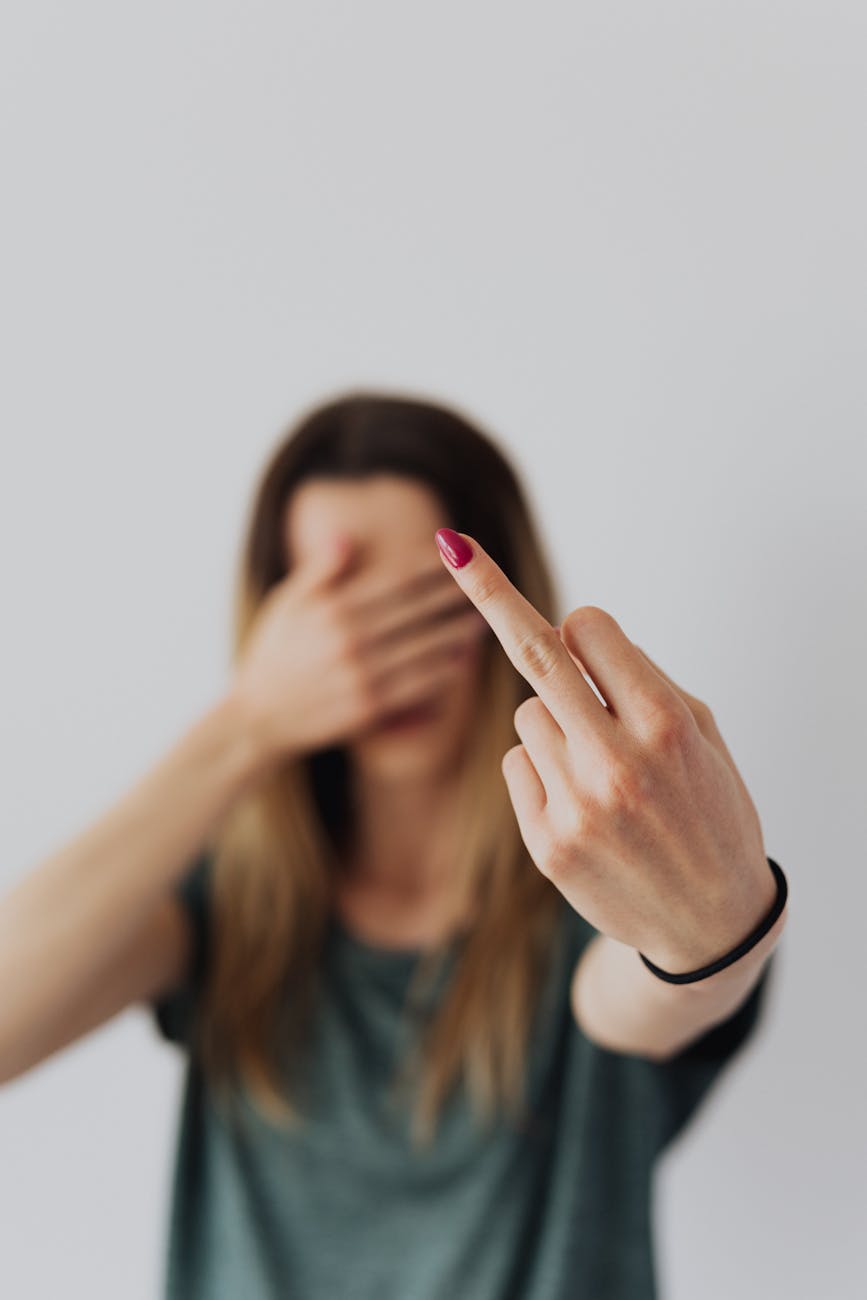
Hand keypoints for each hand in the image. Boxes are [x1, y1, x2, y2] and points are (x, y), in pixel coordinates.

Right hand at [230, 532, 487, 763]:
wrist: (258, 719)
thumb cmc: (274, 654)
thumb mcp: (286, 604)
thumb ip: (319, 572)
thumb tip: (346, 537)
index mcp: (332, 610)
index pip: (395, 580)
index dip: (429, 566)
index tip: (454, 554)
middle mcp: (350, 641)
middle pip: (416, 611)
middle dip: (451, 595)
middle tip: (481, 584)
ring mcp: (362, 676)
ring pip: (424, 649)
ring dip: (455, 634)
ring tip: (478, 621)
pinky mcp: (370, 708)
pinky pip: (417, 686)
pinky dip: (442, 672)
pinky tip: (459, 661)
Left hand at [434, 527, 777, 972]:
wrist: (709, 922)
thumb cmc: (710, 810)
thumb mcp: (704, 737)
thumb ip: (640, 681)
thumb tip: (567, 632)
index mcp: (667, 724)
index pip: (590, 631)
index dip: (586, 630)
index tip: (577, 625)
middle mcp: (619, 761)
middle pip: (536, 656)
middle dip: (491, 593)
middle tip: (452, 547)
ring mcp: (577, 806)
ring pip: (527, 716)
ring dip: (555, 725)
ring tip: (605, 774)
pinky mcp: (546, 844)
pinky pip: (515, 764)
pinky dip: (540, 770)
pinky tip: (584, 806)